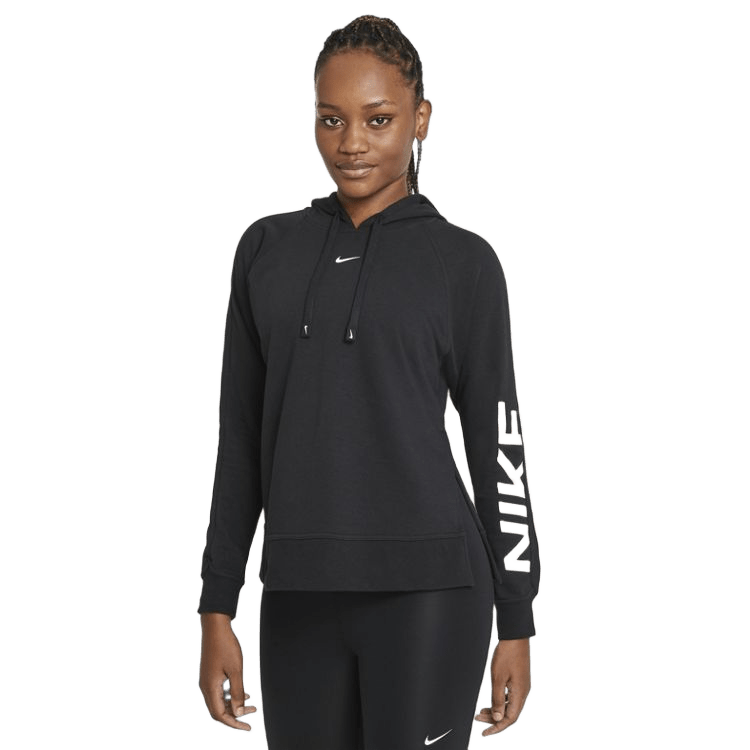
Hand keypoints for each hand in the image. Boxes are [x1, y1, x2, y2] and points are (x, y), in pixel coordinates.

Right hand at [198, 613, 260, 731]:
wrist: (215, 626)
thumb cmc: (226, 645)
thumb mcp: (236, 670)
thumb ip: (237, 692)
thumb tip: (239, 713)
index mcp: (209, 688)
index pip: (220, 715)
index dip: (234, 723)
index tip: (248, 727)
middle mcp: (205, 687)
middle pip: (219, 711)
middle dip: (236, 715)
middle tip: (253, 715)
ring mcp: (206, 680)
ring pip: (219, 701)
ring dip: (235, 705)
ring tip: (252, 703)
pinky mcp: (209, 674)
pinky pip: (219, 691)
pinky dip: (231, 695)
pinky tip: (244, 691)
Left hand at [474, 637, 530, 737]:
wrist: (515, 635)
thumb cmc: (506, 654)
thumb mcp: (498, 677)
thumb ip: (497, 699)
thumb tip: (497, 718)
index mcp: (520, 693)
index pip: (510, 719)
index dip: (497, 728)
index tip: (484, 732)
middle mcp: (523, 692)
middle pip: (510, 714)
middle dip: (494, 719)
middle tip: (477, 719)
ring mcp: (522, 686)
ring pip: (509, 705)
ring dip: (496, 710)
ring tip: (480, 712)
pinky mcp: (519, 680)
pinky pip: (510, 697)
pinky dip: (500, 701)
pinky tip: (490, 701)